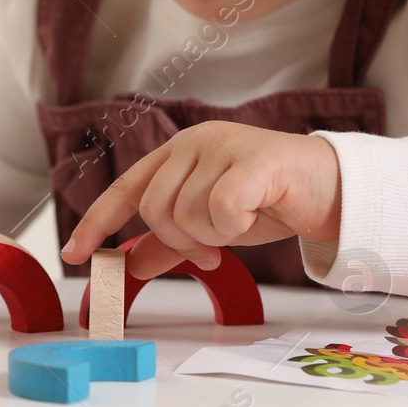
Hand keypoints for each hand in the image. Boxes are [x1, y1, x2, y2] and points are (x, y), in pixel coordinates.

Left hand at [61, 123, 341, 279]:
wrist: (331, 189)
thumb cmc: (271, 201)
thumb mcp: (212, 226)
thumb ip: (171, 243)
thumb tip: (130, 265)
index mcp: (180, 152)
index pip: (127, 189)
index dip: (97, 222)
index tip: (76, 255)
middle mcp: (196, 141)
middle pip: (155, 208)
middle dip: (181, 241)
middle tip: (213, 249)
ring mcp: (225, 145)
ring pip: (188, 213)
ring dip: (215, 236)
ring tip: (242, 225)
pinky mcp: (256, 159)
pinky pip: (222, 210)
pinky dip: (236, 225)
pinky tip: (257, 216)